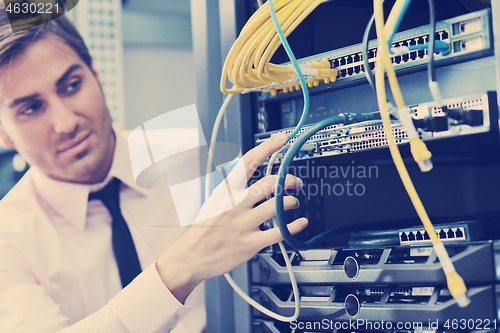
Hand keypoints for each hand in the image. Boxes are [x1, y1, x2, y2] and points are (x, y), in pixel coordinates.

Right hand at [156, 132, 306, 302]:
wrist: (190, 257)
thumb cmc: (203, 230)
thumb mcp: (214, 202)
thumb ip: (233, 190)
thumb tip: (251, 176)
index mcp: (226, 191)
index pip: (248, 162)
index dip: (268, 147)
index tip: (281, 139)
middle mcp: (235, 205)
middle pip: (270, 183)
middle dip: (289, 180)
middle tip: (296, 182)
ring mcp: (243, 224)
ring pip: (278, 206)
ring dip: (292, 202)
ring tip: (294, 203)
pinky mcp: (250, 244)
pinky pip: (280, 232)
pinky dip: (294, 226)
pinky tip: (299, 223)